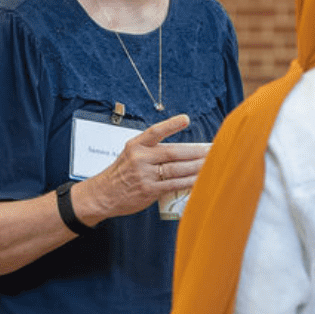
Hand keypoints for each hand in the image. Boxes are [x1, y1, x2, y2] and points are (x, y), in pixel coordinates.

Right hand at [75, 114, 211, 222]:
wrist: (103, 194)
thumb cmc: (121, 174)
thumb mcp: (131, 155)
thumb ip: (152, 152)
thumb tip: (183, 152)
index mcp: (136, 145)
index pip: (155, 131)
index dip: (171, 125)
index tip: (186, 119)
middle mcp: (140, 158)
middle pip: (173, 152)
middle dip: (195, 152)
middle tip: (211, 150)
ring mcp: (144, 175)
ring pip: (176, 169)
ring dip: (196, 167)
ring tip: (210, 164)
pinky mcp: (148, 190)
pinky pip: (173, 184)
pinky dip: (188, 182)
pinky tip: (199, 179)